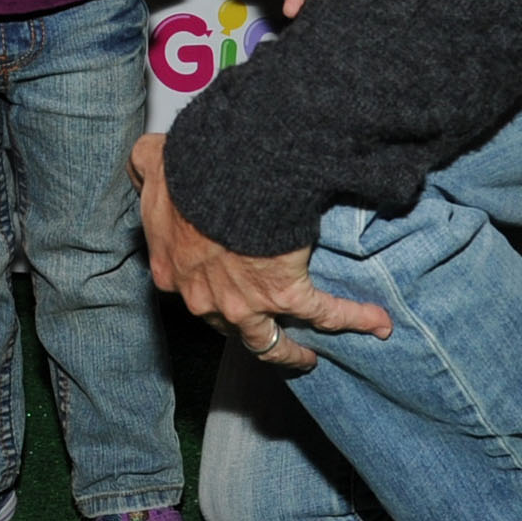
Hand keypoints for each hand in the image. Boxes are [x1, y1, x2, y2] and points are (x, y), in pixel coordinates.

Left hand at [128, 134, 389, 375]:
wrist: (225, 176)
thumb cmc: (188, 171)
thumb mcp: (151, 165)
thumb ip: (145, 169)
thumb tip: (144, 163)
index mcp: (171, 270)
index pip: (189, 290)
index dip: (206, 290)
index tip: (219, 285)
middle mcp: (205, 299)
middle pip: (228, 326)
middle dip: (247, 330)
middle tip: (265, 334)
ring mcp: (244, 304)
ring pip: (268, 343)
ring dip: (290, 353)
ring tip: (307, 357)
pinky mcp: (285, 294)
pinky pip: (325, 314)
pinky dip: (354, 320)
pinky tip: (377, 325)